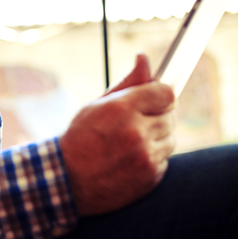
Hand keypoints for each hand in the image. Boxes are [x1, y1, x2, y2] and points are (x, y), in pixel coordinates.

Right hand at [59, 54, 175, 216]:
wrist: (67, 181)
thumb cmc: (80, 138)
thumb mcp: (97, 105)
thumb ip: (127, 83)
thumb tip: (144, 57)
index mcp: (121, 109)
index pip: (165, 93)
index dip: (160, 96)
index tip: (155, 100)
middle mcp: (136, 132)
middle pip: (170, 117)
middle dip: (156, 118)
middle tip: (134, 125)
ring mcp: (145, 156)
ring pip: (170, 140)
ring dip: (156, 140)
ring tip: (129, 144)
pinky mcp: (151, 177)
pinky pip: (164, 160)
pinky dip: (152, 159)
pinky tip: (129, 160)